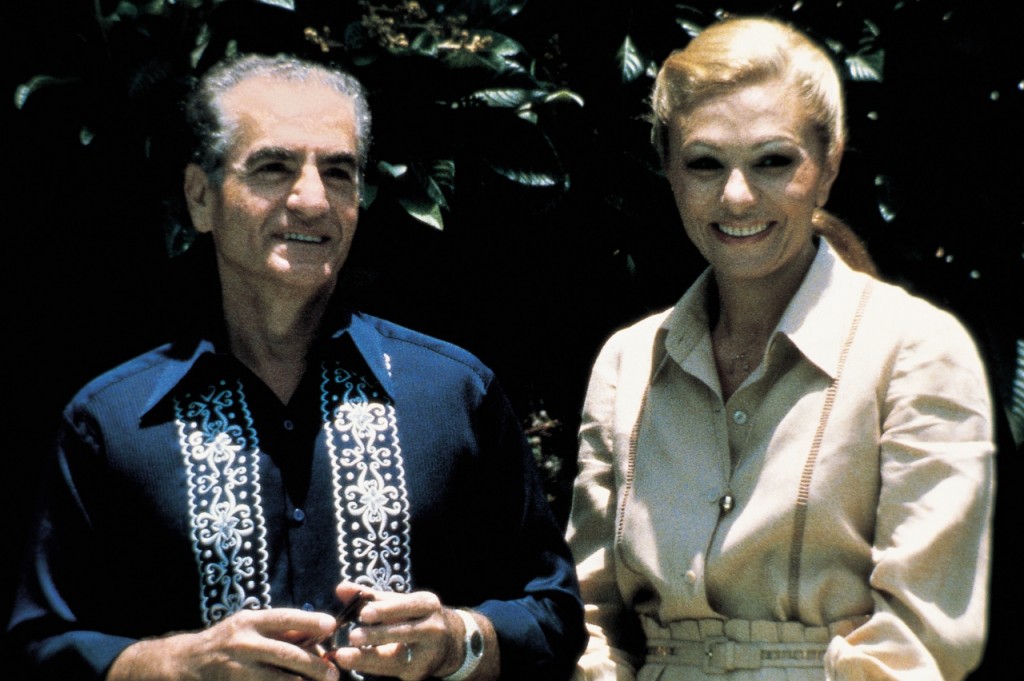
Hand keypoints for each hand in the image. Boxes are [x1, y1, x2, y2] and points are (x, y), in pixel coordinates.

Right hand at [107, 607, 340, 680]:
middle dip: (313, 664)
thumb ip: (280, 631)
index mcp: (249, 621)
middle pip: (285, 653)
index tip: (331, 625)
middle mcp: (243, 643)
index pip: (283, 618)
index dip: (308, 620)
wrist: (184, 663)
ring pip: (276, 679)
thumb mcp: (249, 627)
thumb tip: (318, 634)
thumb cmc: (227, 641)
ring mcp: (236, 669)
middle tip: (333, 673)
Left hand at [326, 581, 463, 680]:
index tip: (363, 613)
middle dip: (377, 635)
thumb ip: (370, 597)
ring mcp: (428, 654)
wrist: (448, 643)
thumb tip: (341, 588)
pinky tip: (353, 664)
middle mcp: (433, 628)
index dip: (386, 610)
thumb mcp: (399, 603)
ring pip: (397, 658)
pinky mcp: (419, 673)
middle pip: (404, 632)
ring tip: (343, 657)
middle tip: (352, 636)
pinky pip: (392, 671)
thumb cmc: (415, 617)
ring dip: (368, 658)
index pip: (407, 606)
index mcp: (427, 604)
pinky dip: (370, 668)